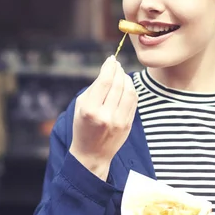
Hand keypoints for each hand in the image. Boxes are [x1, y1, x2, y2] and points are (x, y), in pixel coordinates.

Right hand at [69, 56, 137, 180]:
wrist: (92, 154)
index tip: (111, 59)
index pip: (104, 81)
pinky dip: (131, 90)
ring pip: (129, 91)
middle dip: (118, 70)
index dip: (109, 67)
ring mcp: (119, 121)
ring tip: (121, 74)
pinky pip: (133, 101)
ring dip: (126, 79)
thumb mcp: (81, 106)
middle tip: (116, 64)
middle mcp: (105, 116)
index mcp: (90, 110)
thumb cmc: (83, 126)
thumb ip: (94, 88)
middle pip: (117, 84)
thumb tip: (109, 69)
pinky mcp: (128, 125)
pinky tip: (126, 85)